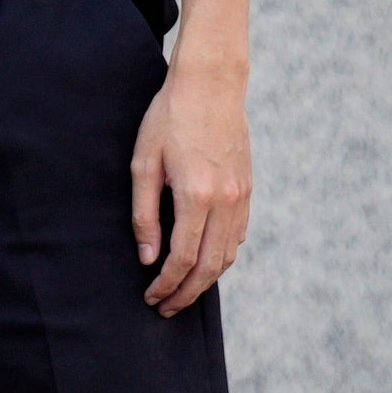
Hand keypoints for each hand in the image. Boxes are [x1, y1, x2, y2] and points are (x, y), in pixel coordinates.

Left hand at [130, 49, 253, 314]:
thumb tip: (148, 257)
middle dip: (187, 294)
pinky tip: (204, 259)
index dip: (166, 285)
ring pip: (228, 255)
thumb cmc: (169, 118)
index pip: (182, 259)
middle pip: (210, 267)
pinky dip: (222, 255)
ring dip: (206, 280)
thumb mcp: (143, 163)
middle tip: (166, 308)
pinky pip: (238, 234)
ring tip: (183, 290)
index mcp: (196, 196)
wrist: (211, 84)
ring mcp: (241, 195)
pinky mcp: (248, 188)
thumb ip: (145, 214)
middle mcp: (225, 201)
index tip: (151, 297)